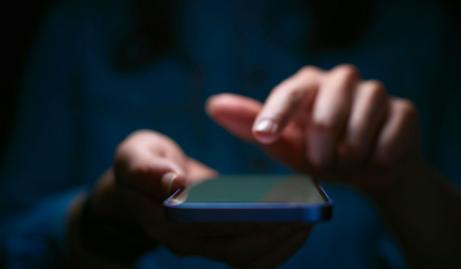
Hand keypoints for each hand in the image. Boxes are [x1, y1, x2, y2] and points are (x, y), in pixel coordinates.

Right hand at [69, 130, 310, 267]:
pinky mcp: (222, 242)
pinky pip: (254, 256)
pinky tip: (299, 225)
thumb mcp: (134, 154)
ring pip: (248, 259)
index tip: (277, 206)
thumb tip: (171, 182)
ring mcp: (205, 246)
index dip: (242, 221)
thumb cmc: (142, 165)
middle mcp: (186, 243)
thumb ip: (145, 167)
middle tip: (307, 211)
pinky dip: (279, 245)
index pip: (206, 229)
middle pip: (235, 250)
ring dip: (281, 242)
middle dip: (273, 233)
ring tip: (309, 217)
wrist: (146, 184)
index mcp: (163, 221)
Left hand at [207, 65, 422, 193]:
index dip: (277, 114)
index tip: (266, 134)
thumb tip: (213, 105)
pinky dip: (378, 159)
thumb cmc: (320, 154)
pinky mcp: (405, 110)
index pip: (291, 93)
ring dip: (350, 155)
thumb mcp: (284, 144)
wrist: (369, 171)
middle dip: (321, 150)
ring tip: (348, 162)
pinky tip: (374, 162)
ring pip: (361, 125)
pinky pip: (390, 138)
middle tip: (321, 163)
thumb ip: (253, 125)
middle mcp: (342, 80)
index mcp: (309, 84)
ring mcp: (376, 92)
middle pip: (327, 115)